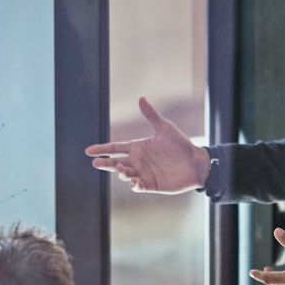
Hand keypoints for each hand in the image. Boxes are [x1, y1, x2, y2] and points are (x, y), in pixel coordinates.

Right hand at [85, 97, 211, 192]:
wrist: (195, 162)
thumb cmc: (181, 144)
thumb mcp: (165, 128)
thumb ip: (151, 115)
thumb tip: (141, 98)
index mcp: (138, 147)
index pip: (116, 148)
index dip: (102, 149)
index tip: (88, 151)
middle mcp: (138, 161)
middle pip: (116, 162)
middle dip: (105, 163)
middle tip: (95, 163)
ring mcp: (143, 173)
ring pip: (125, 174)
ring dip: (121, 172)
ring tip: (121, 169)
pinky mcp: (151, 185)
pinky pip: (138, 186)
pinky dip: (134, 184)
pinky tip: (133, 180)